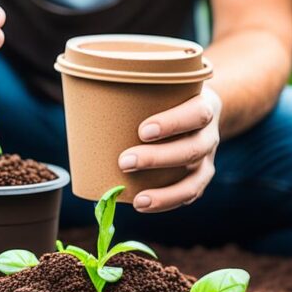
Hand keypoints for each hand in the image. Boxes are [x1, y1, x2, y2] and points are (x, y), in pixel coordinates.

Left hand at [118, 86, 221, 211]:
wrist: (201, 112)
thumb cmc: (171, 98)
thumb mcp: (164, 87)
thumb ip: (137, 93)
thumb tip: (82, 99)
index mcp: (203, 107)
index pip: (196, 114)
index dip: (172, 123)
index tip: (142, 131)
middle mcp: (209, 135)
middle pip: (192, 150)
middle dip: (157, 158)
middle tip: (125, 161)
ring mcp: (207, 159)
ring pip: (194, 179)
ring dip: (165, 192)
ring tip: (138, 200)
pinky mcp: (201, 176)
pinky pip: (190, 194)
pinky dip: (167, 202)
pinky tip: (143, 204)